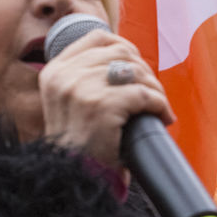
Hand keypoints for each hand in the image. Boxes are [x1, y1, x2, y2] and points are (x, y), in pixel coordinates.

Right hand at [38, 29, 174, 167]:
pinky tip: (162, 116)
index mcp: (55, 71)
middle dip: (144, 71)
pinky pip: (144, 94)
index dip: (124, 46)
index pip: (97, 37)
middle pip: (121, 52)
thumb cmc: (79, 145)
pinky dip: (159, 104)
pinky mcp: (102, 106)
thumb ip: (86, 77)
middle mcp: (64, 76)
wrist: (72, 179)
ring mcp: (82, 89)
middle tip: (152, 93)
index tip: (137, 66)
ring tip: (158, 106)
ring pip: (135, 71)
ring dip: (155, 88)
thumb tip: (129, 58)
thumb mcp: (70, 103)